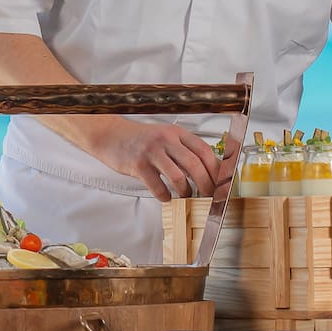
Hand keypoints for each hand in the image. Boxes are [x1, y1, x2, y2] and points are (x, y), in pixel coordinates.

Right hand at [83, 118, 225, 200]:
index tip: (221, 183)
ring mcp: (151, 152)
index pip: (205, 150)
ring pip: (178, 177)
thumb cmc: (139, 140)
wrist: (110, 136)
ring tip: (186, 196)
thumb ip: (183, 150)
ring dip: (186, 191)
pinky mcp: (138, 165)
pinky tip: (165, 197)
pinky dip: (165, 196)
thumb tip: (207, 171)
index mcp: (176, 133)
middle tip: (209, 195)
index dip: (216, 169)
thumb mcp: (165, 137)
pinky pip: (157, 186)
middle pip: (195, 164)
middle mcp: (166, 140)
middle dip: (207, 184)